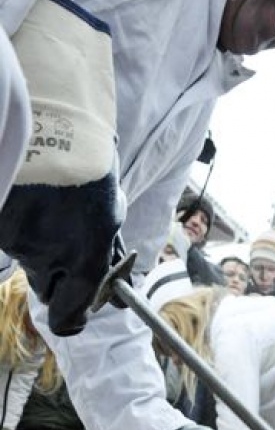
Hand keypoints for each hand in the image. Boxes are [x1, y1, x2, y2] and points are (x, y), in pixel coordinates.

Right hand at [0, 0, 123, 335]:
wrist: (51, 112)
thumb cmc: (89, 159)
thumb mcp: (110, 210)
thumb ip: (105, 250)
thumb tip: (109, 280)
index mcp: (83, 256)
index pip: (70, 317)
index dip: (75, 315)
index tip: (79, 307)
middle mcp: (45, 255)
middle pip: (46, 288)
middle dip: (56, 274)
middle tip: (65, 243)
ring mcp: (13, 237)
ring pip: (24, 256)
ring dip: (36, 239)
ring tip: (46, 199)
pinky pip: (6, 232)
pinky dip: (16, 218)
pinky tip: (27, 191)